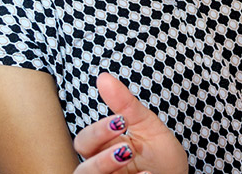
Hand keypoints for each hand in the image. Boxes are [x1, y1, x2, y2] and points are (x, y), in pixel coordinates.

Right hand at [73, 73, 187, 173]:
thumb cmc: (160, 155)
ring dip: (106, 168)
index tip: (121, 121)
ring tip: (131, 157)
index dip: (97, 132)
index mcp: (103, 151)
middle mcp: (101, 172)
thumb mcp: (147, 126)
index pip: (84, 142)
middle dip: (101, 159)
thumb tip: (103, 77)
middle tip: (127, 148)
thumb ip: (125, 105)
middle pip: (81, 169)